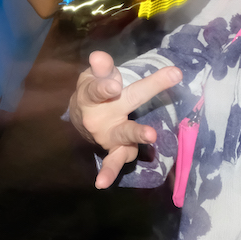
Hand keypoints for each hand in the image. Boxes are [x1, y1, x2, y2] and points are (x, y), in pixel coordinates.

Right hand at [68, 51, 181, 188]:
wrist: (81, 118)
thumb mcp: (93, 77)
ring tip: (150, 135)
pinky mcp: (115, 149)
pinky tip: (102, 183)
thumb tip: (99, 56)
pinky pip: (113, 161)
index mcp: (92, 95)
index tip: (114, 85)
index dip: (105, 87)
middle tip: (159, 90)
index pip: (98, 88)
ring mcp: (107, 135)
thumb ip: (101, 69)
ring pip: (123, 135)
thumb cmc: (94, 93)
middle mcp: (99, 117)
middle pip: (123, 105)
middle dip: (143, 93)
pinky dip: (108, 172)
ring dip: (136, 135)